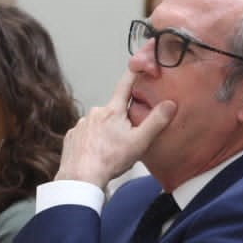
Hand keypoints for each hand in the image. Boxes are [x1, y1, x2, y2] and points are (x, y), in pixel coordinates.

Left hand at [54, 70, 176, 187]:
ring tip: (112, 151)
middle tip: (128, 137)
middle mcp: (95, 112)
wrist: (80, 178)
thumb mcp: (140, 142)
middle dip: (122, 119)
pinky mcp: (72, 136)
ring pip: (100, 123)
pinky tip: (98, 153)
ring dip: (106, 132)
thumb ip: (156, 122)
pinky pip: (86, 134)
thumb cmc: (109, 161)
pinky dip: (93, 141)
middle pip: (114, 110)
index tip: (138, 65)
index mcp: (113, 111)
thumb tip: (169, 105)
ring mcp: (82, 124)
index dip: (134, 74)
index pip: (126, 85)